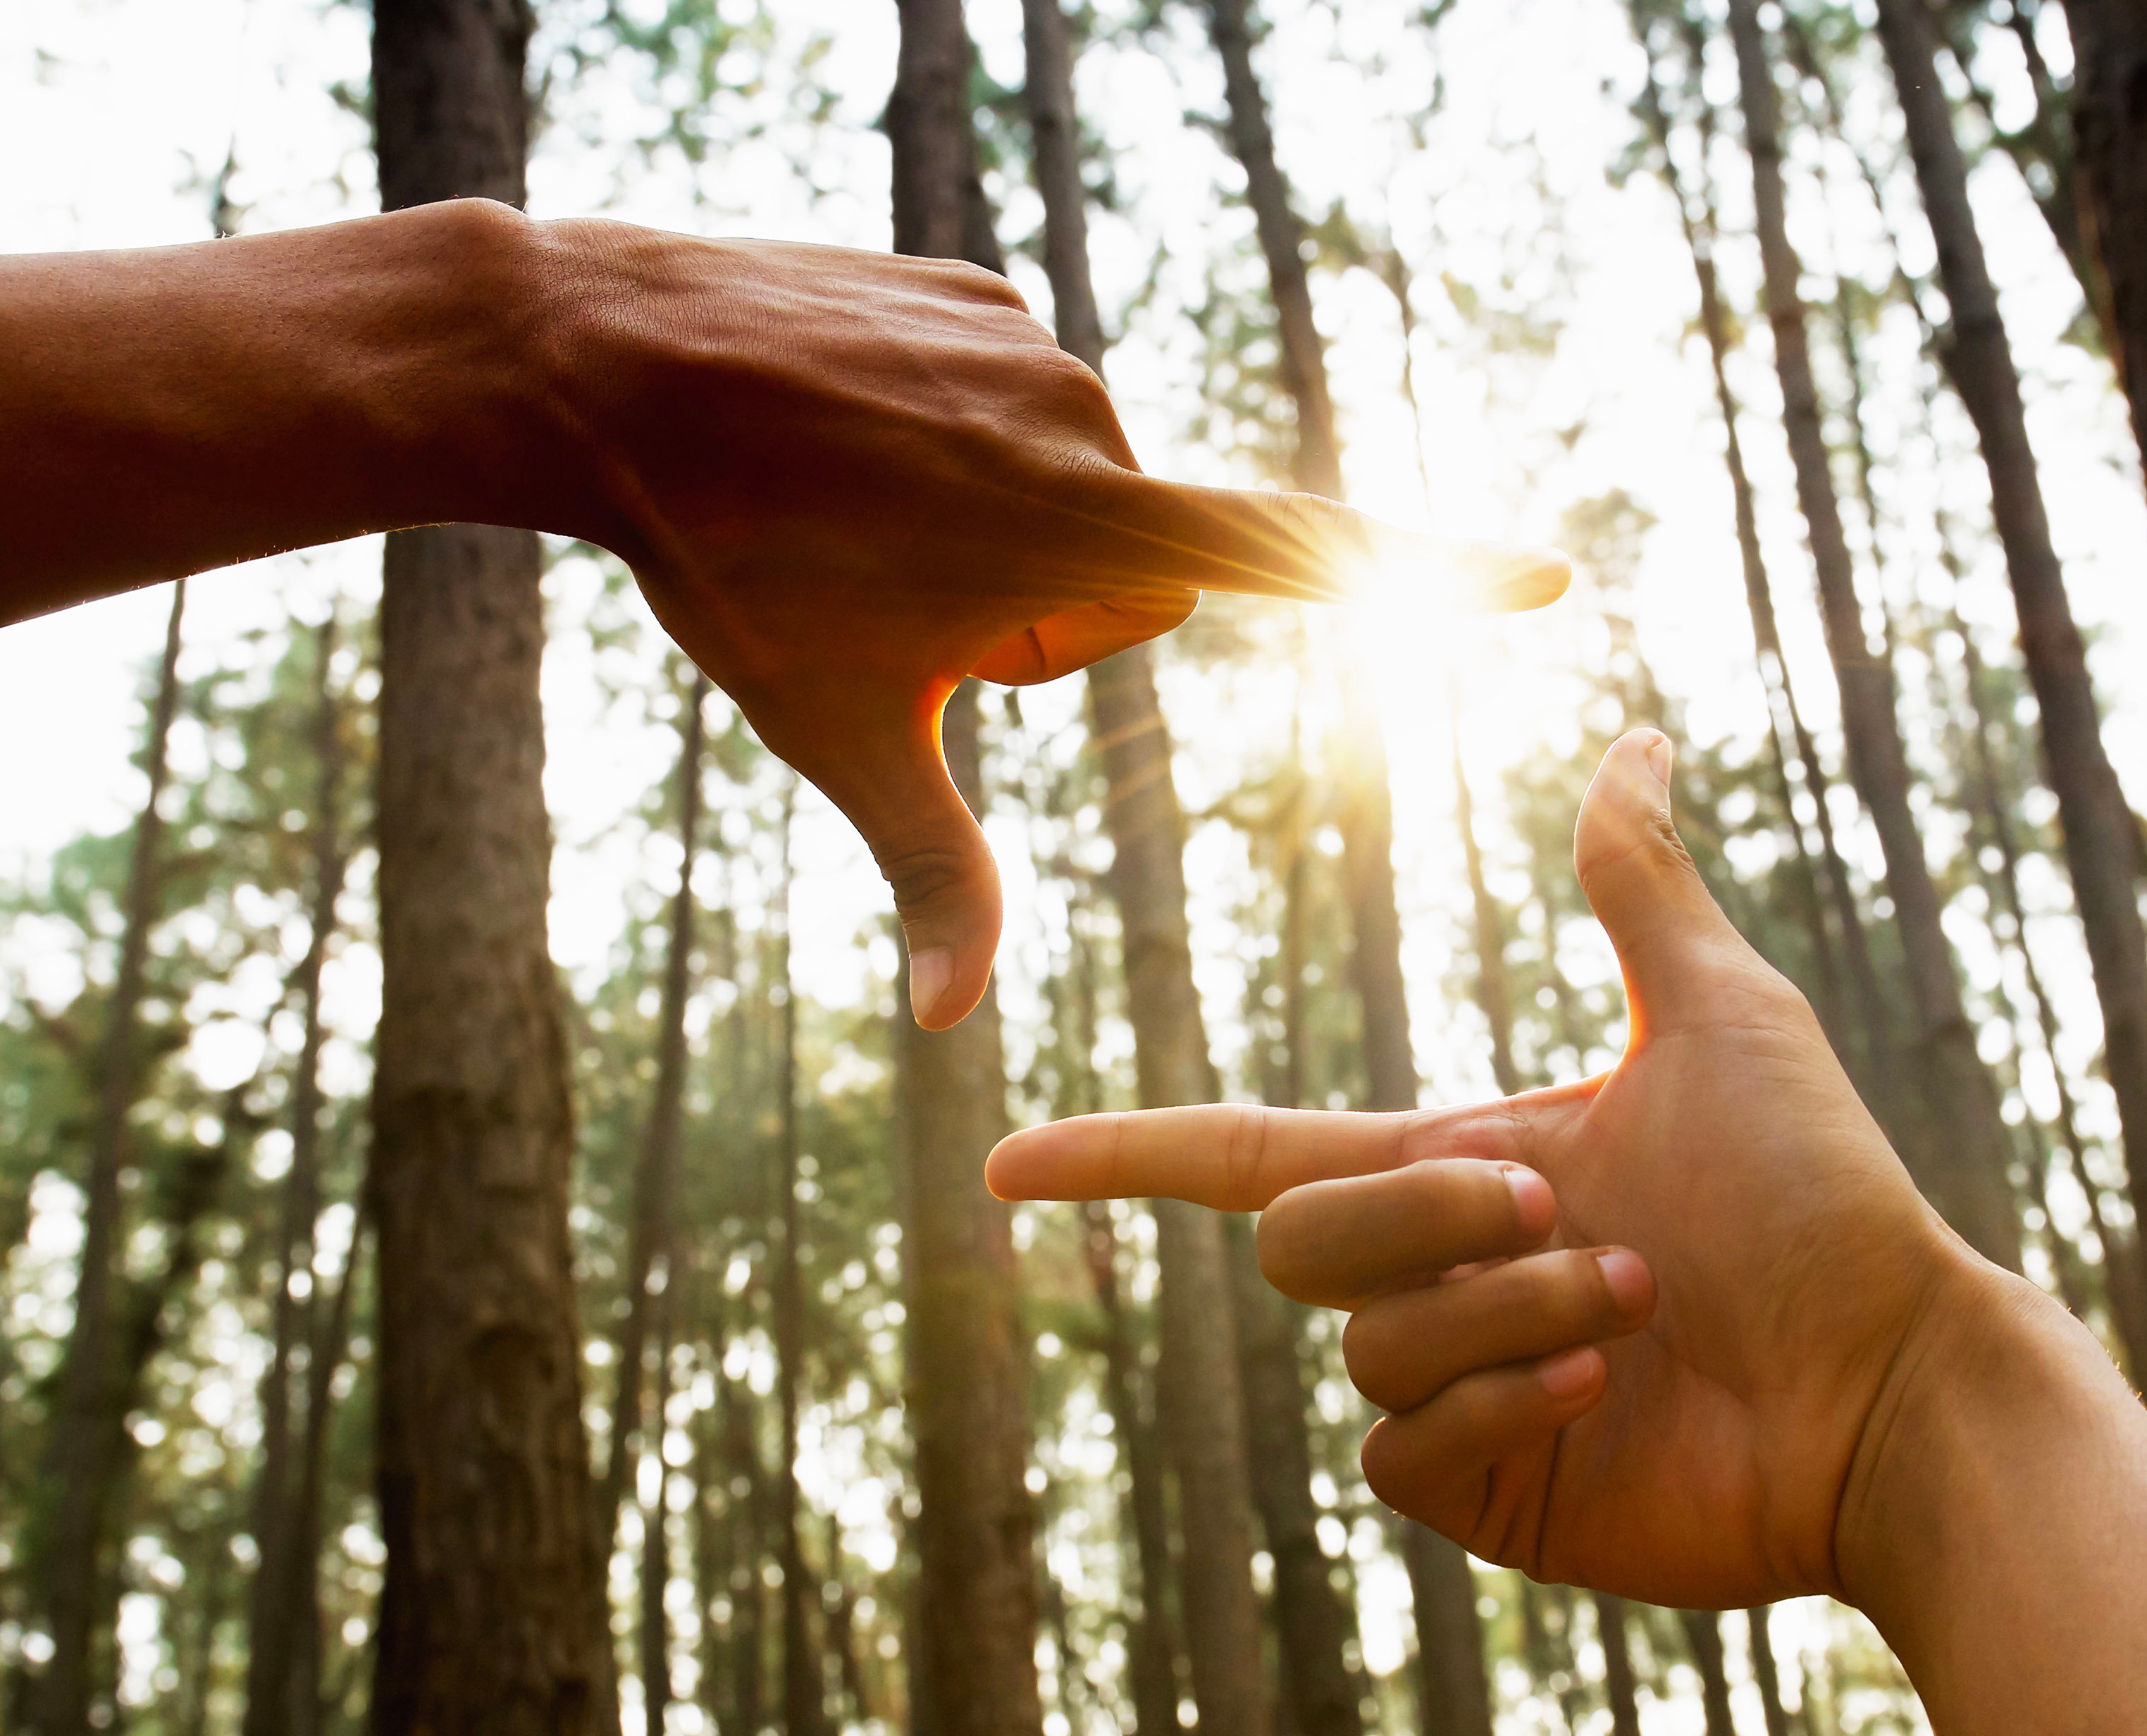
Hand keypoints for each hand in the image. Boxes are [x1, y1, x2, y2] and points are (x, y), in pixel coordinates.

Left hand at [0, 202, 1565, 1031]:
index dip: (1437, 574)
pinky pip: (997, 399)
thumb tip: (945, 1035)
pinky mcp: (970, 290)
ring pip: (1057, 479)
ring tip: (851, 510)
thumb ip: (932, 876)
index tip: (1551, 577)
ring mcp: (1028, 344)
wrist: (596, 363)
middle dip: (1037, 607)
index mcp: (1085, 535)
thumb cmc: (728, 574)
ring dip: (983, 520)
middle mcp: (1089, 422)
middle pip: (1122, 566)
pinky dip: (938, 438)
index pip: (1298, 559)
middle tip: (899, 594)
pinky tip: (835, 436)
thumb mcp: (845, 741)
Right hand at [988, 729, 2000, 1606]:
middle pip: (1300, 1241)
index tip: (1005, 1163)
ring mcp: (1458, 1396)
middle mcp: (1440, 1279)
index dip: (1125, 1154)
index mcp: (1462, 1169)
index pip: (1247, 1155)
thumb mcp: (1720, 1014)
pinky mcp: (1485, 1494)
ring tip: (1643, 1301)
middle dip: (1428, 1213)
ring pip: (1367, 1345)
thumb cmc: (1822, 1192)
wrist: (1890, 1379)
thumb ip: (1639, 883)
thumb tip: (1638, 732)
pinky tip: (1612, 1388)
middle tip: (1570, 1210)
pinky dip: (1505, 1403)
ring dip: (1512, 1308)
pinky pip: (1397, 1447)